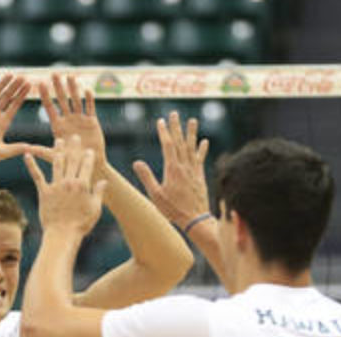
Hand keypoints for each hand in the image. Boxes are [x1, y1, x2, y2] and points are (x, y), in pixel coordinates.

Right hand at [0, 74, 34, 167]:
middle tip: (23, 76)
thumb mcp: (2, 152)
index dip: (22, 95)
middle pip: (6, 97)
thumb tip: (31, 148)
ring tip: (10, 74)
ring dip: (2, 85)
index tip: (30, 85)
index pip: (14, 106)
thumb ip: (16, 148)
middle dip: (14, 87)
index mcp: (2, 123)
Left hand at [24, 136, 106, 239]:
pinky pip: (37, 176)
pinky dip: (31, 165)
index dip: (88, 156)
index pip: (87, 165)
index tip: (88, 150)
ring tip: (58, 141)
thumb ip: (99, 193)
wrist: (62, 234)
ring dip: (58, 151)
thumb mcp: (95, 209)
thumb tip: (104, 181)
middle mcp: (69, 182)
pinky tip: (27, 155)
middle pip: (72, 160)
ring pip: (57, 163)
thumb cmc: (81, 224)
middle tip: (74, 137)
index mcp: (83, 185)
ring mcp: (56, 186)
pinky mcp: (44, 192)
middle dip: (74, 147)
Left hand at [39, 74, 106, 179]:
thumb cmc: (70, 164)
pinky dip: (89, 99)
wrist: (89, 167)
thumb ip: (41, 151)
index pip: (50, 107)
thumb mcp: (54, 157)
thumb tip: (25, 149)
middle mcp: (68, 120)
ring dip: (73, 88)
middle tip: (54, 73)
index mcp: (57, 126)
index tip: (40, 83)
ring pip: (76, 100)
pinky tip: (86, 90)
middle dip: (58, 87)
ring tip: (70, 76)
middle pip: (62, 100)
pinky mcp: (92, 122)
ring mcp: (80, 120)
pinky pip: (90, 108)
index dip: (46, 95)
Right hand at [132, 112, 211, 228]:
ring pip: (191, 148)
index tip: (161, 121)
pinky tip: (204, 141)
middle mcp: (184, 167)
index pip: (167, 146)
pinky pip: (200, 159)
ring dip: (191, 133)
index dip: (164, 132)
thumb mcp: (156, 194)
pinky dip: (201, 149)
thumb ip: (147, 177)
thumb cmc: (173, 209)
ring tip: (192, 120)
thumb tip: (136, 162)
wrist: (195, 219)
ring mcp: (193, 171)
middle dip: (176, 127)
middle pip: (179, 142)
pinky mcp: (200, 176)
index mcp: (172, 169)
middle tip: (174, 114)